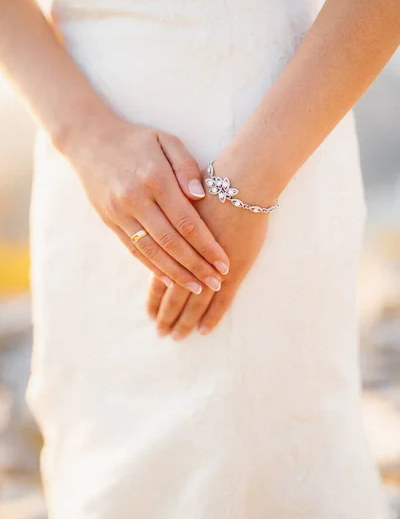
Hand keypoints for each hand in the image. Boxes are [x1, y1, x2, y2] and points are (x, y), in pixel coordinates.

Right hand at [65, 115, 229, 292]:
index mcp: (155, 178)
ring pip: (152, 251)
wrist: (89, 139)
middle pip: (171, 242)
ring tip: (198, 288)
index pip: (186, 221)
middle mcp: (136, 199)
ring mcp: (120, 212)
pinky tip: (170, 279)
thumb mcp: (166, 140)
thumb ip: (186, 166)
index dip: (207, 245)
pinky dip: (153, 267)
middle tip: (217, 283)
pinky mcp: (110, 221)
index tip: (225, 262)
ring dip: (176, 274)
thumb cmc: (137, 140)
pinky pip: (134, 250)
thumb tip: (201, 196)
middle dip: (196, 266)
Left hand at [147, 159, 271, 338]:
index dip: (155, 296)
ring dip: (184, 320)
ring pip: (193, 301)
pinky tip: (203, 331)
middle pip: (173, 293)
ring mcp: (212, 265)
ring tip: (176, 336)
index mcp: (174, 241)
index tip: (150, 312)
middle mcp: (189, 257)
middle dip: (166, 314)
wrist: (242, 182)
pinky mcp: (234, 269)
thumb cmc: (213, 183)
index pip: (160, 276)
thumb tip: (159, 233)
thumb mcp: (182, 201)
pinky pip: (222, 300)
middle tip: (160, 332)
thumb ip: (171, 220)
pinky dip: (212, 316)